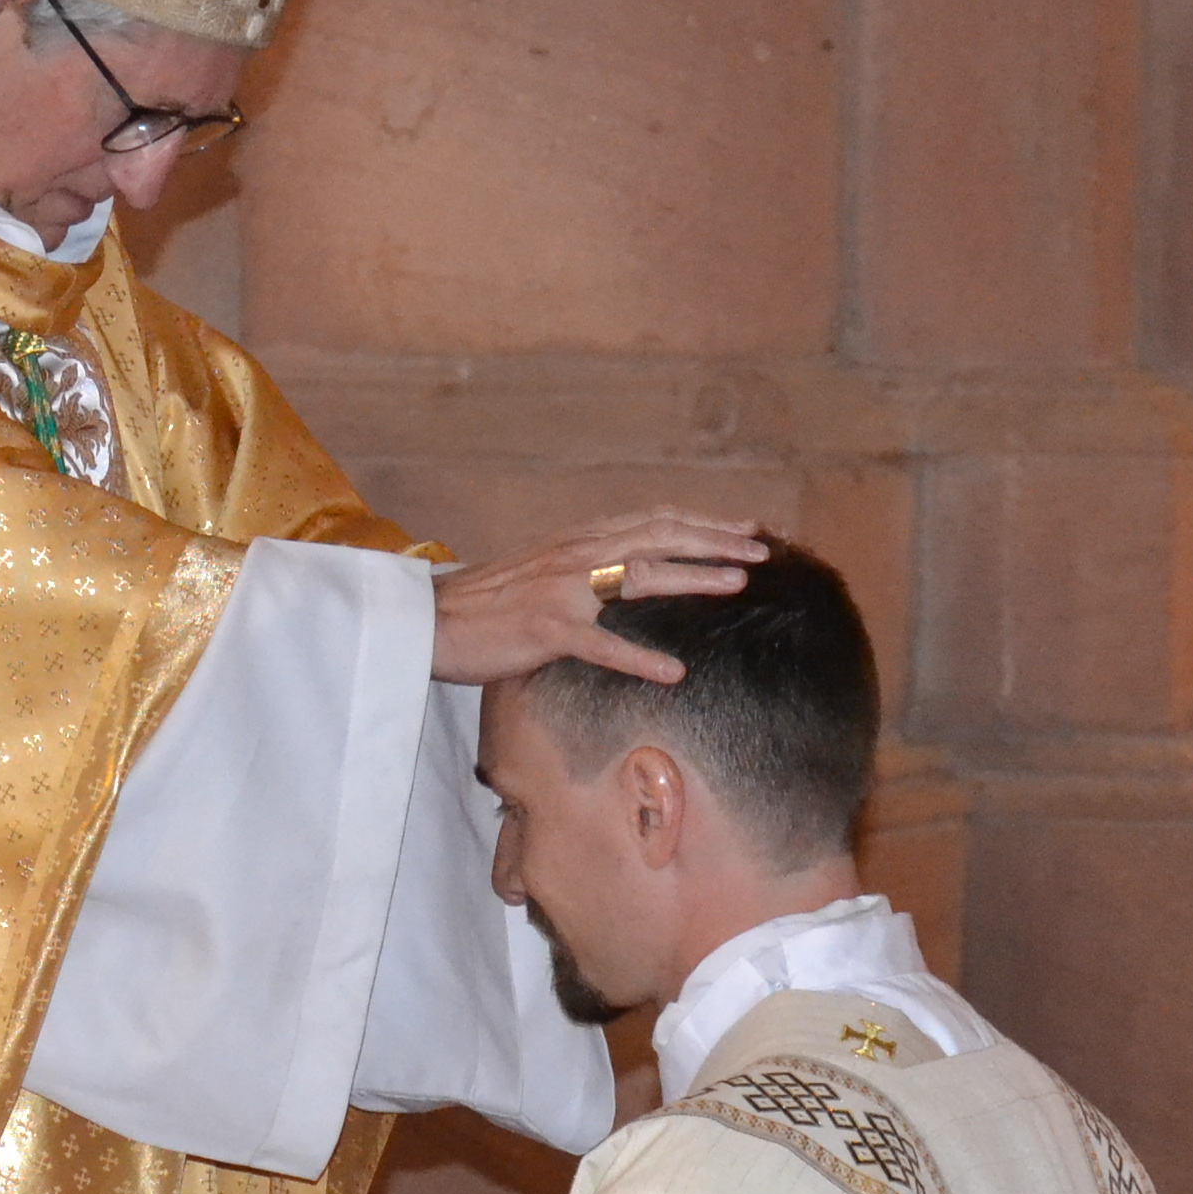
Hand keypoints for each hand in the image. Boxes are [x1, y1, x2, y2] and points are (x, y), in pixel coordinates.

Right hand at [430, 508, 767, 685]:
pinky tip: (675, 672)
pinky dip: (641, 658)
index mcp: (578, 542)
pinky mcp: (546, 630)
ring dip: (693, 577)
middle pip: (659, 537)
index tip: (745, 530)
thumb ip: (584, 567)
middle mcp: (575, 556)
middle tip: (762, 551)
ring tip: (736, 585)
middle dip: (716, 542)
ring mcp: (562, 592)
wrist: (430, 620)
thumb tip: (626, 573)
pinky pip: (602, 644)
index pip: (653, 521)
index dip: (703, 523)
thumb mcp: (541, 572)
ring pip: (640, 575)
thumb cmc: (485, 604)